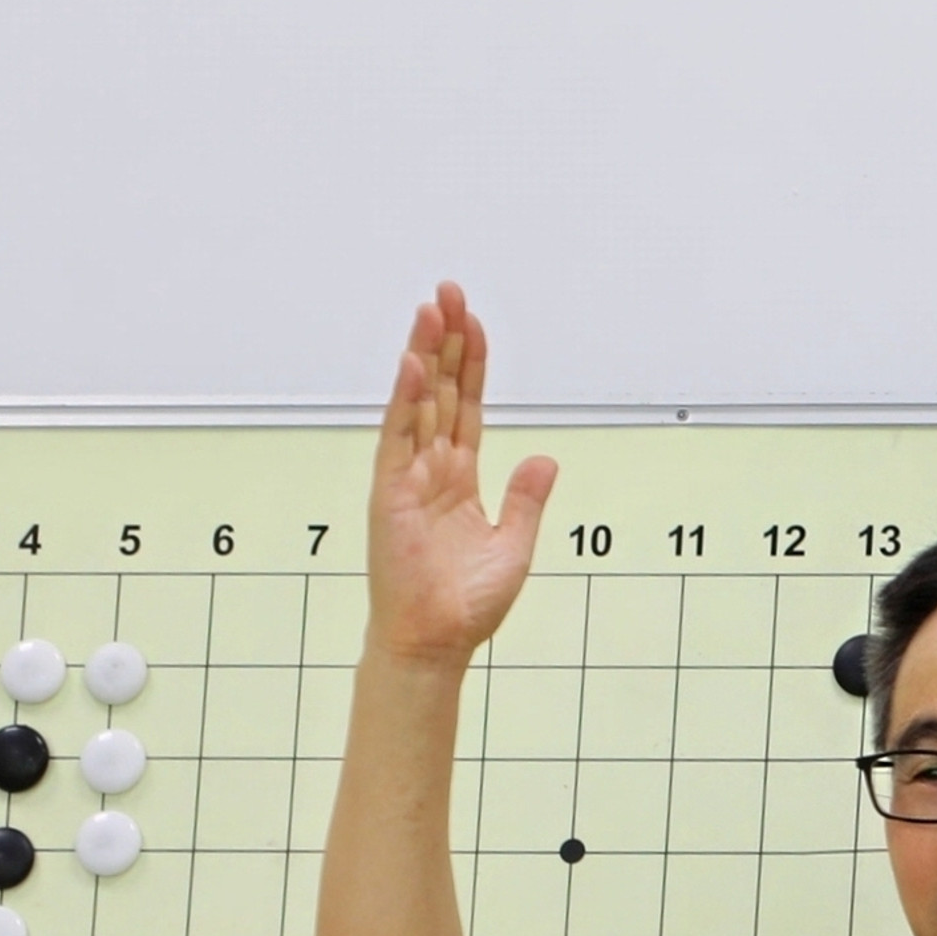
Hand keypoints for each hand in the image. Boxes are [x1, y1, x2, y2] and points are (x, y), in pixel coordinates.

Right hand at [366, 284, 556, 667]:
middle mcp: (432, 469)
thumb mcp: (515, 546)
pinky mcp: (391, 494)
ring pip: (419, 403)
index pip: (468, 407)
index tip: (474, 323)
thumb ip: (527, 499)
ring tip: (432, 309)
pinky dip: (407, 401)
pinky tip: (415, 365)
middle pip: (442, 392)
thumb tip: (546, 459)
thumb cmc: (465, 605)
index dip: (473, 364)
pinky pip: (399, 438)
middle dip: (447, 341)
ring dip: (425, 355)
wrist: (436, 643)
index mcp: (461, 478)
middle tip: (450, 292)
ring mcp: (408, 478)